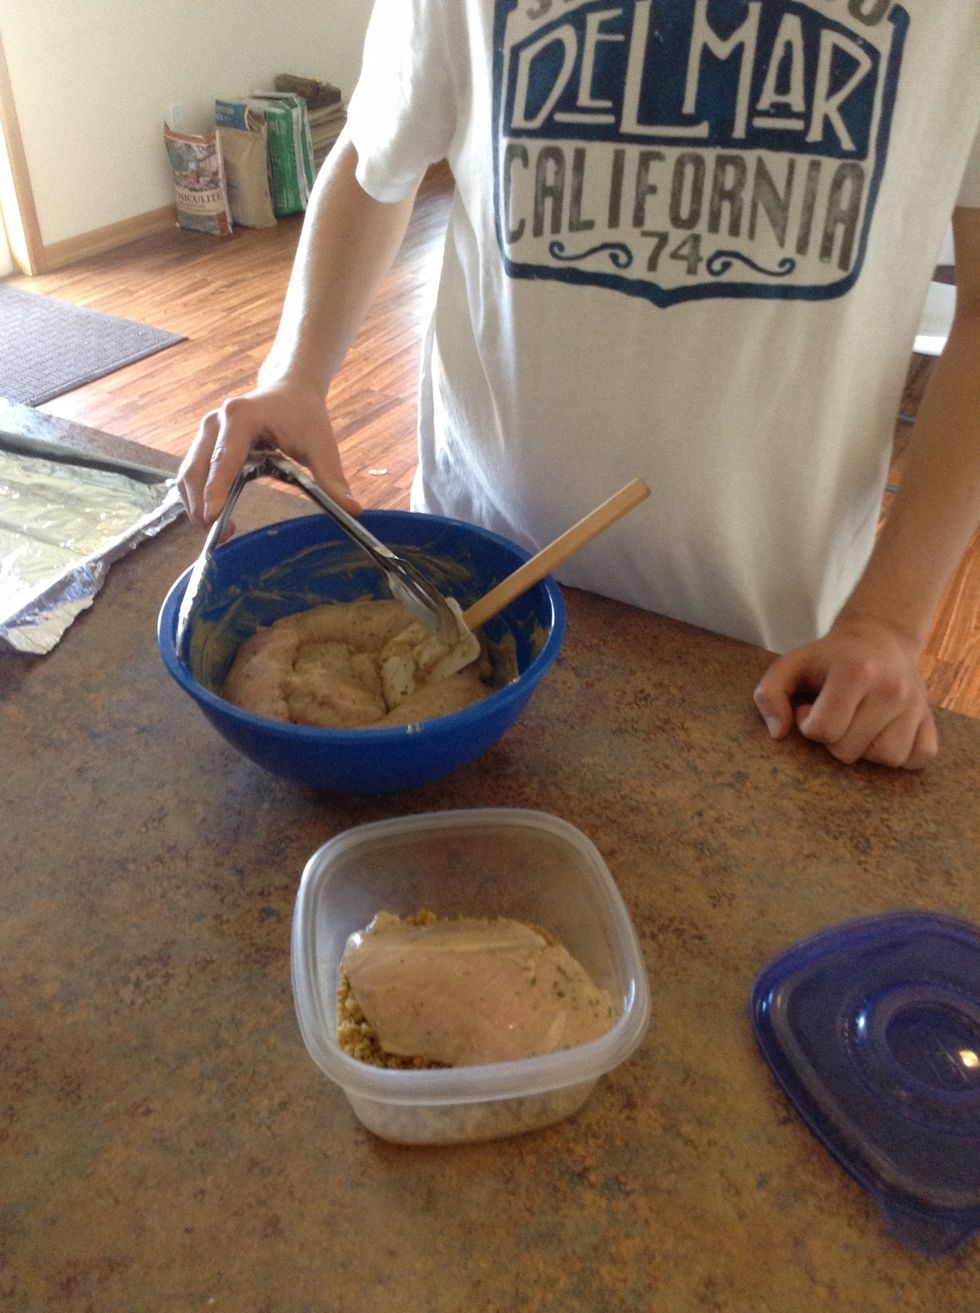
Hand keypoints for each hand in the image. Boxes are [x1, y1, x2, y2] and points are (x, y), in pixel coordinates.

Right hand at [177, 379, 360, 530]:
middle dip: (202, 507)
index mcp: (241, 418)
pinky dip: (198, 498)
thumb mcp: (321, 445)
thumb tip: (354, 510)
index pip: (224, 458)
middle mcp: (215, 422)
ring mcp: (205, 432)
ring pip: (187, 475)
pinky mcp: (203, 443)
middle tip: (220, 538)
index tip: (212, 518)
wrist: (290, 390)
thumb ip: (332, 478)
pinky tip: (217, 517)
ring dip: (196, 506)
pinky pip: (192, 474)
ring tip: (220, 532)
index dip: (215, 490)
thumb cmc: (304, 415)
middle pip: (197, 470)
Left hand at [752, 618, 937, 769]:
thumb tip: (778, 733)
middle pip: (850, 751)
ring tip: (858, 725)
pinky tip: (883, 734)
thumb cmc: (827, 659)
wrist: (878, 638)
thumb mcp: (790, 665)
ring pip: (886, 759)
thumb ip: (769, 695)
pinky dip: (901, 756)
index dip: (809, 725)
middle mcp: (891, 688)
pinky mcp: (930, 720)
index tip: (811, 708)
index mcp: (855, 671)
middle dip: (834, 739)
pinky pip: (919, 759)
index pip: (824, 730)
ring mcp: (916, 706)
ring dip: (865, 749)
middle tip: (836, 714)